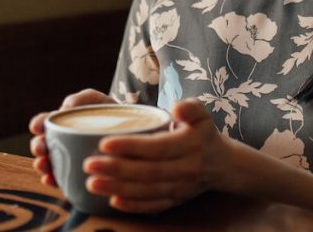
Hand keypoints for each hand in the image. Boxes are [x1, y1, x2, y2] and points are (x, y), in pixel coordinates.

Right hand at [28, 88, 114, 186]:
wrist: (132, 133)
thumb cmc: (112, 114)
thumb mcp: (98, 101)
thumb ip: (83, 98)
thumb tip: (65, 107)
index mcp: (63, 123)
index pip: (44, 123)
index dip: (37, 124)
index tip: (38, 127)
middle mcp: (62, 143)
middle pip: (43, 145)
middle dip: (38, 147)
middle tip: (42, 149)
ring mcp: (68, 160)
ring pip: (49, 164)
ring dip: (42, 165)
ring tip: (44, 165)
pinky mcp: (77, 176)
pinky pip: (62, 181)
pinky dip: (53, 180)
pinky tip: (51, 180)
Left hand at [83, 99, 229, 213]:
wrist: (223, 164)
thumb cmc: (202, 133)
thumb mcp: (202, 115)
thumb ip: (191, 107)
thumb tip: (176, 107)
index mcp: (190, 145)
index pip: (157, 147)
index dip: (131, 147)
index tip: (104, 143)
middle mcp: (187, 169)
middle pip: (148, 172)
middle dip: (116, 170)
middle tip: (89, 165)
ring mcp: (181, 188)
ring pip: (147, 191)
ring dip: (118, 188)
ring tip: (92, 182)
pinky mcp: (176, 200)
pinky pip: (154, 206)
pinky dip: (133, 206)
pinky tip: (113, 201)